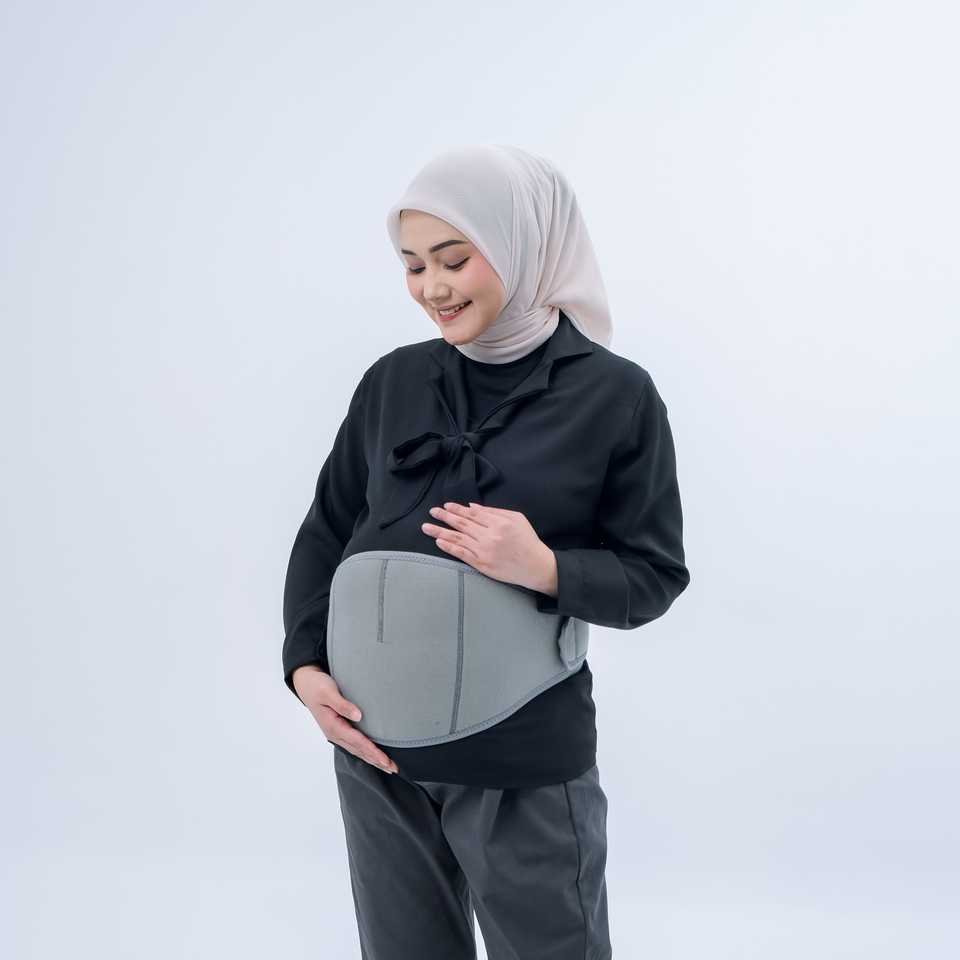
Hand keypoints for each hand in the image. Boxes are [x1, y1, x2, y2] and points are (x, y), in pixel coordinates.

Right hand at [292, 665, 398, 773]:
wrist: (306, 683)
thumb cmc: (317, 686)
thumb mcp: (327, 692)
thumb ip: (342, 704)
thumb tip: (358, 716)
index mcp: (332, 726)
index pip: (357, 742)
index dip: (372, 751)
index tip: (385, 760)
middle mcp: (334, 733)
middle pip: (359, 750)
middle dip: (376, 760)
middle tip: (393, 768)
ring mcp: (336, 733)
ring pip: (357, 750)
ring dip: (372, 759)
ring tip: (387, 767)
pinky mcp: (339, 729)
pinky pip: (354, 744)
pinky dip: (365, 752)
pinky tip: (373, 756)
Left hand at [420, 501, 558, 594]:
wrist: (535, 566)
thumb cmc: (527, 541)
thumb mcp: (517, 518)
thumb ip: (494, 512)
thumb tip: (472, 506)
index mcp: (499, 522)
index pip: (473, 513)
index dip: (458, 509)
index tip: (446, 506)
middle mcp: (490, 536)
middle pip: (462, 524)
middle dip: (445, 516)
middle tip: (432, 512)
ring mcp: (484, 551)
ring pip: (458, 538)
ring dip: (440, 531)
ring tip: (426, 526)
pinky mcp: (481, 564)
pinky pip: (461, 554)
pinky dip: (449, 547)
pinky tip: (439, 541)